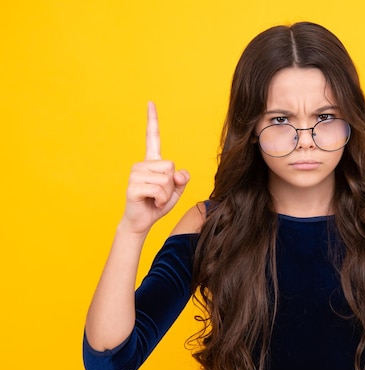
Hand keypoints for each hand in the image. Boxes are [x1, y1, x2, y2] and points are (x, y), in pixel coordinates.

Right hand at [120, 102, 189, 234]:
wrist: (141, 221)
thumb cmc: (157, 204)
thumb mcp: (176, 191)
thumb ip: (181, 179)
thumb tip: (179, 174)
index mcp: (152, 162)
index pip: (152, 137)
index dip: (152, 120)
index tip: (150, 103)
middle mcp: (142, 164)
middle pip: (171, 166)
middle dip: (172, 184)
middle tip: (160, 194)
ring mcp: (135, 174)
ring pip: (166, 179)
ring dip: (167, 194)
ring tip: (155, 198)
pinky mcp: (133, 186)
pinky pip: (159, 190)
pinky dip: (162, 200)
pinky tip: (152, 202)